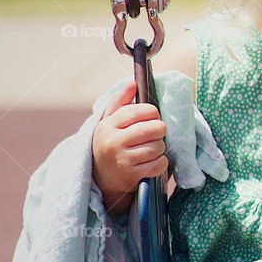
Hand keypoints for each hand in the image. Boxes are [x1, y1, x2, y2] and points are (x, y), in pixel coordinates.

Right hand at [91, 79, 167, 215]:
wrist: (100, 179)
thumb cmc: (110, 144)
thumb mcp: (109, 122)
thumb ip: (121, 101)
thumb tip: (132, 82)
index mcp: (108, 124)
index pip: (139, 111)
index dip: (152, 113)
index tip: (152, 117)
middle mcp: (113, 141)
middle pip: (153, 128)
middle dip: (159, 131)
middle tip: (155, 134)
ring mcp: (121, 159)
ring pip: (157, 147)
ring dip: (160, 148)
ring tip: (151, 149)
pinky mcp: (130, 176)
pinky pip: (159, 164)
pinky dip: (161, 163)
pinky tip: (152, 162)